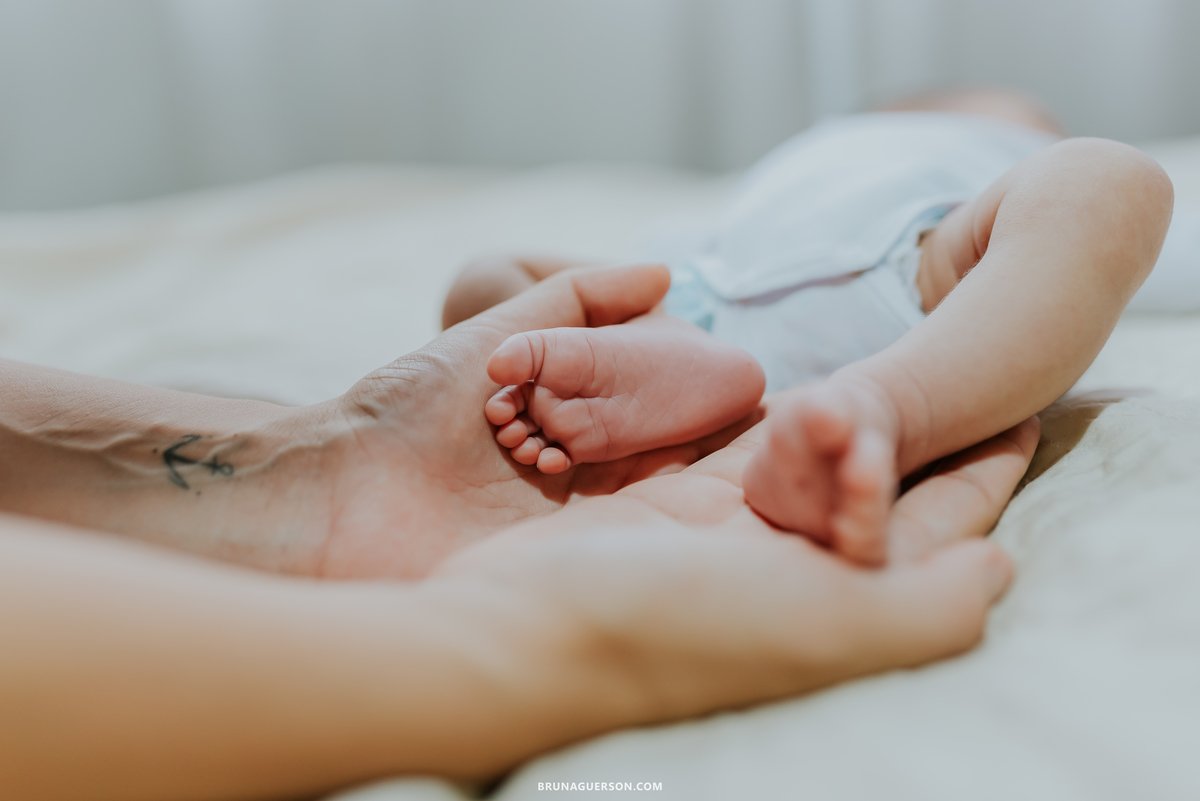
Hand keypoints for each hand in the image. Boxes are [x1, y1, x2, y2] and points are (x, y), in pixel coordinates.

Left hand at [313, 263, 750, 577]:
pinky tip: (666, 503)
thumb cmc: (410, 403)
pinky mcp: (545, 568)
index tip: (731, 380)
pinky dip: (636, 524)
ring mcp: (558, 523)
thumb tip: (665, 271)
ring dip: (652, 472)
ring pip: (636, 496)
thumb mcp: (500, 330)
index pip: (641, 403)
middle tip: (723, 419)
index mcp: (559, 415)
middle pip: (648, 452)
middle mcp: (567, 470)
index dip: (680, 390)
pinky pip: (608, 544)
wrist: (340, 487)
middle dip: (674, 433)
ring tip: (687, 453)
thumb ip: (579, 297)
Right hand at [423, 416, 1038, 772]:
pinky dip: (759, 411)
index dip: (982, 474)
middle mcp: (785, 574)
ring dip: (846, 411)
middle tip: (960, 357)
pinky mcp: (662, 508)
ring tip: (889, 353)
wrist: (516, 634)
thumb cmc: (669, 630)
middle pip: (876, 488)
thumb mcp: (819, 628)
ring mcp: (722, 539)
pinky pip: (729, 445)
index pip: (931, 529)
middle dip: (918, 428)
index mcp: (833, 602)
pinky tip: (788, 379)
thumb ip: (924, 606)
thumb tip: (1001, 567)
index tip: (1027, 412)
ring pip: (805, 460)